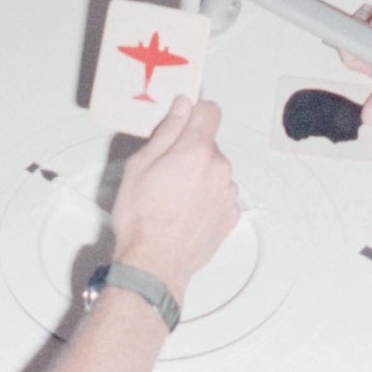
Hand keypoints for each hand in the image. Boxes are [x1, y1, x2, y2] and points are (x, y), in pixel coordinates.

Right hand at [110, 98, 240, 299]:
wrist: (154, 264)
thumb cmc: (142, 218)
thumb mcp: (140, 166)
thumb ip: (166, 131)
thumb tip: (182, 106)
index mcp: (196, 150)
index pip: (210, 111)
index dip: (195, 113)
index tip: (183, 122)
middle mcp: (219, 168)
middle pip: (209, 144)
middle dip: (190, 151)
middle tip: (165, 172)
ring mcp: (228, 193)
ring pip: (215, 170)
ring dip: (200, 176)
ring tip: (174, 198)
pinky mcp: (230, 215)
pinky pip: (220, 194)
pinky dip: (207, 198)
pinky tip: (186, 212)